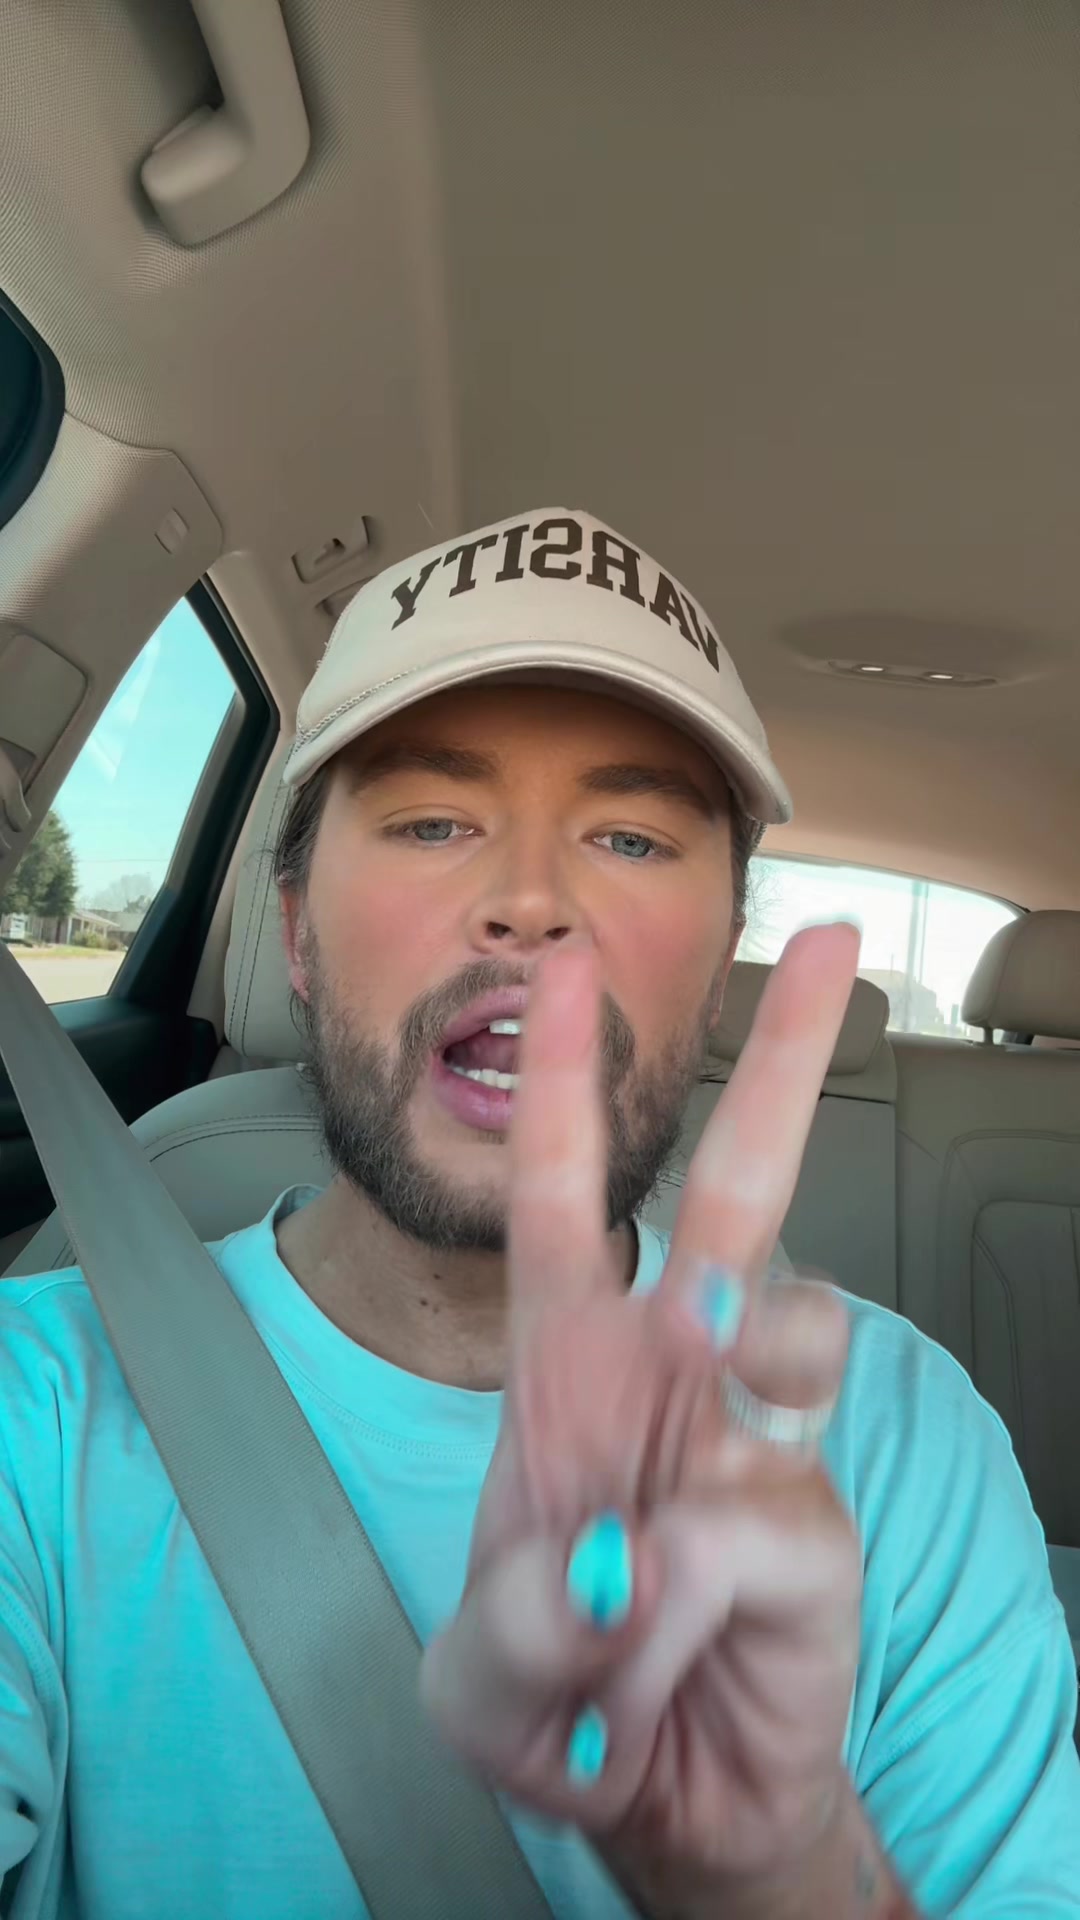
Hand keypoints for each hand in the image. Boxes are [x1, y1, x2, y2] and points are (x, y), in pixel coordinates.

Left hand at [421, 926, 865, 1902]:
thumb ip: (519, 1620)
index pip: (563, 1196)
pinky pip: (760, 1524)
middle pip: (737, 1193)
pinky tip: (659, 1653)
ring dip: (745, 1373)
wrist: (663, 1803)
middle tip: (835, 950)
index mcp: (574, 1363)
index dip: (562, 1083)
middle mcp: (675, 1375)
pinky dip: (691, 1598)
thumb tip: (622, 1562)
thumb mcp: (481, 1677)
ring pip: (795, 1326)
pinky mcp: (813, 1531)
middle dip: (781, 1064)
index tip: (567, 968)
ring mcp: (755, 1444)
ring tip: (657, 1536)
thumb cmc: (561, 1694)